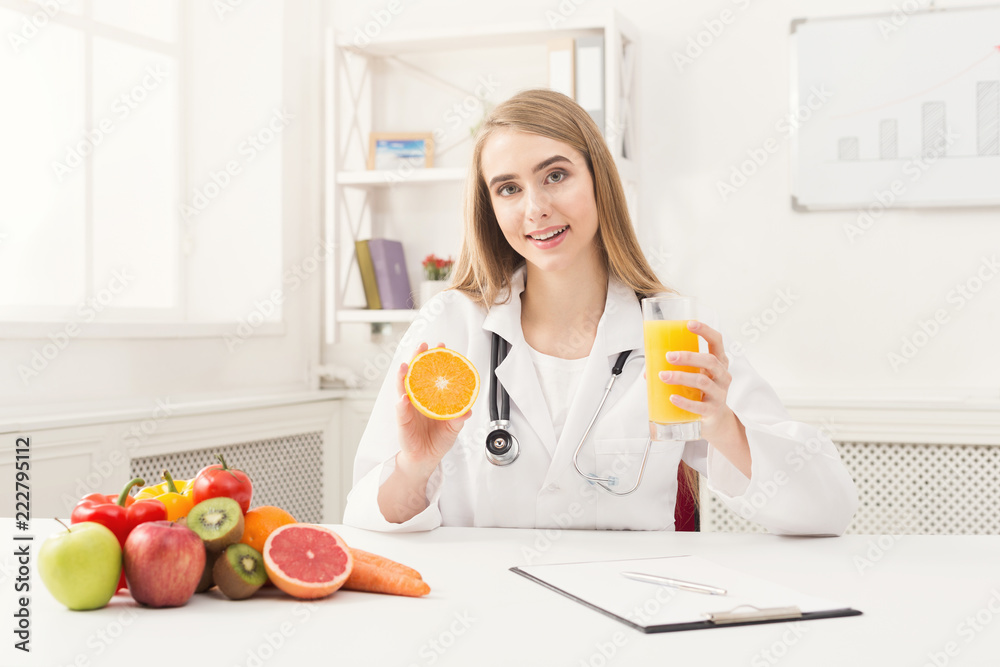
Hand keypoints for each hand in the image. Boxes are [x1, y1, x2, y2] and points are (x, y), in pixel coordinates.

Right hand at [394, 342, 471, 476]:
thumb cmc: (438, 440)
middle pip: (415, 374)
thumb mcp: (453, 428)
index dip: (434, 359)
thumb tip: (468, 410)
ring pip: (403, 388)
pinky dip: (401, 404)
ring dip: (402, 376)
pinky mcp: (403, 422)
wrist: (425, 459)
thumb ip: (459, 418)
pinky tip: (403, 398)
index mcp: (429, 396)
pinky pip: (401, 412)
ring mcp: (408, 408)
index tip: (440, 346)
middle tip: (422, 346)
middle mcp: (417, 398)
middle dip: (417, 358)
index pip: (430, 373)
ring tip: (404, 366)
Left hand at [659, 321, 747, 458]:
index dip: (705, 331)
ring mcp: (719, 394)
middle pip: (710, 361)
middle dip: (688, 357)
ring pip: (702, 382)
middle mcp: (722, 376)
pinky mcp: (713, 410)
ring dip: (681, 377)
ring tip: (663, 376)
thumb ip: (674, 368)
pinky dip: (684, 401)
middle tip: (669, 356)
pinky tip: (672, 397)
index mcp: (718, 362)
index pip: (717, 341)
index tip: (689, 324)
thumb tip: (648, 367)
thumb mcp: (694, 375)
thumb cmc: (701, 392)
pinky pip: (699, 405)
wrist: (714, 420)